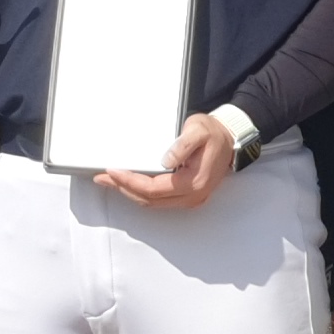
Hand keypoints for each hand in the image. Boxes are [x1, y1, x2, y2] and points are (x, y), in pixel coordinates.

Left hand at [98, 113, 238, 210]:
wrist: (230, 138)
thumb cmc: (213, 133)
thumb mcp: (198, 130)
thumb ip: (182, 146)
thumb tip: (166, 160)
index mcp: (193, 182)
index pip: (152, 188)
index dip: (129, 181)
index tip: (112, 171)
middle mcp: (192, 195)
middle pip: (149, 199)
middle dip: (123, 189)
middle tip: (102, 178)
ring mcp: (190, 198)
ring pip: (152, 203)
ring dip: (130, 192)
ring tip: (110, 181)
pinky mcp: (187, 196)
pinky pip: (159, 200)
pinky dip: (141, 193)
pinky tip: (129, 184)